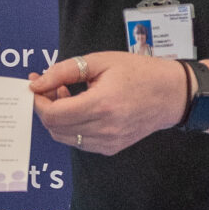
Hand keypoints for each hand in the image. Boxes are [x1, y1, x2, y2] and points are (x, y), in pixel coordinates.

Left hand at [28, 51, 187, 154]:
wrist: (172, 94)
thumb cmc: (140, 73)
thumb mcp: (101, 61)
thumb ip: (66, 71)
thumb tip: (38, 83)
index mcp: (102, 105)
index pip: (53, 115)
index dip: (38, 101)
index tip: (37, 85)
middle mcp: (104, 129)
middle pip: (55, 128)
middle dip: (45, 107)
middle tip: (50, 86)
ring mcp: (108, 142)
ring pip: (64, 137)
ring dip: (57, 118)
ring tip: (67, 95)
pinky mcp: (111, 148)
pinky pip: (79, 142)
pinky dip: (71, 127)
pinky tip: (80, 108)